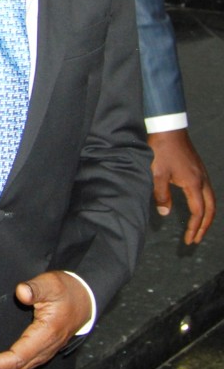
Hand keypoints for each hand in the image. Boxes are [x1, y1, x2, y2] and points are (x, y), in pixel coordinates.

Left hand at [0, 272, 89, 368]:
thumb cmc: (66, 292)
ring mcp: (40, 352)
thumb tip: (22, 293)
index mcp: (45, 336)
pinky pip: (18, 365)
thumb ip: (36, 288)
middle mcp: (42, 349)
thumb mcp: (51, 284)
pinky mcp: (36, 351)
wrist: (83, 300)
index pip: (18, 356)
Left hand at [148, 128, 214, 243]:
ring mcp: (202, 174)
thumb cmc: (161, 150)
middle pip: (210, 210)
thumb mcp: (157, 173)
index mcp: (194, 184)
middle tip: (196, 239)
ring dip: (206, 216)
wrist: (168, 128)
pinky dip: (205, 204)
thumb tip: (165, 213)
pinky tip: (197, 205)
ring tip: (199, 227)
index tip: (189, 239)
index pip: (198, 212)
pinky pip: (207, 192)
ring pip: (211, 201)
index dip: (194, 227)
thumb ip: (161, 194)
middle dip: (204, 226)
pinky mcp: (199, 169)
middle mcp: (202, 181)